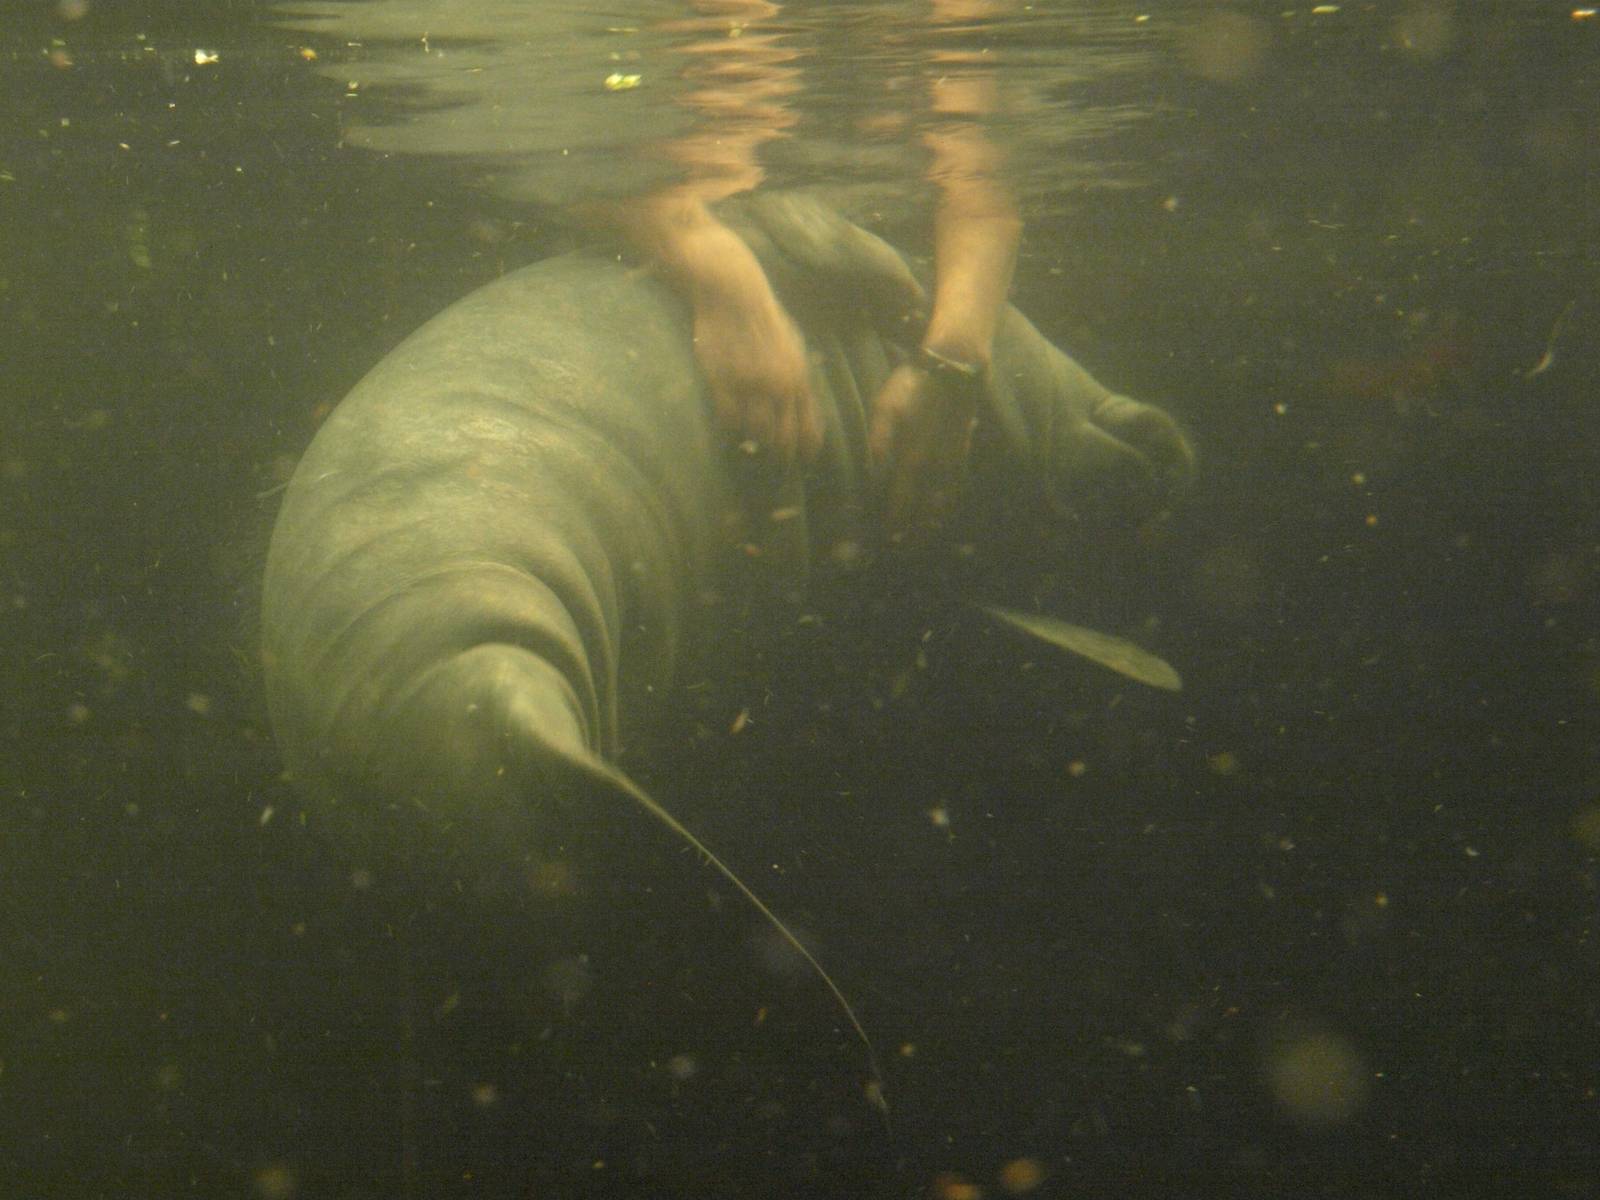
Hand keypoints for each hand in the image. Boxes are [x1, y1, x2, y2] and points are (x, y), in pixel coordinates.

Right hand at [689, 268, 821, 467]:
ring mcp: (750, 385)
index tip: (804, 459)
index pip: (809, 428)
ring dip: (754, 438)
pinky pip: (728, 419)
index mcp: (800, 379)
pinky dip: (731, 423)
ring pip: (755, 432)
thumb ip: (798, 377)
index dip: (807, 449)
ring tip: (752, 438)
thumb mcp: (793, 346)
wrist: (735, 294)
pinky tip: (731, 417)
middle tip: (775, 458)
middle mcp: (779, 387)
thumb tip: (802, 407)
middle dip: (781, 452)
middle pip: (783, 440)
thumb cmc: (765, 318)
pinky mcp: (722, 381)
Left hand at [867, 360, 978, 535]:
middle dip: (914, 529)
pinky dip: (950, 501)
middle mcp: (932, 465)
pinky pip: (956, 484)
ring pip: (943, 499)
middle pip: (923, 507)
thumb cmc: (913, 386)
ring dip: (934, 521)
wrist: (953, 371)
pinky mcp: (961, 452)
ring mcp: (950, 460)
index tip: (889, 537)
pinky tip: (945, 509)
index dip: (896, 519)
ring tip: (926, 536)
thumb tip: (872, 467)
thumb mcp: (885, 407)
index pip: (902, 498)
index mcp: (911, 456)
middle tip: (905, 548)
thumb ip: (879, 439)